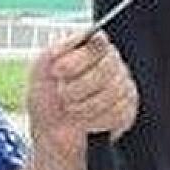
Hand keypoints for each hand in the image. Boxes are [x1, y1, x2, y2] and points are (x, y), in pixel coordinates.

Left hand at [24, 32, 138, 155]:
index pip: (98, 42)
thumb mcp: (41, 69)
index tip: (57, 70)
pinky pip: (119, 112)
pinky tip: (85, 121)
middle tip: (63, 94)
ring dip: (85, 106)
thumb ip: (61, 48)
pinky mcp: (127, 109)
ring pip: (113, 91)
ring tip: (71, 109)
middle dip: (79, 86)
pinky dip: (96, 120)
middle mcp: (111, 63)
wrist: (52, 134)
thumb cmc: (47, 99)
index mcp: (91, 48)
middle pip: (107, 67)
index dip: (78, 58)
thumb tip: (85, 35)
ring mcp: (122, 85)